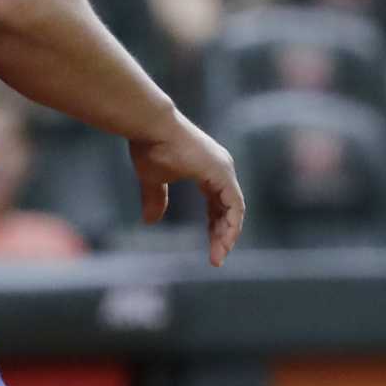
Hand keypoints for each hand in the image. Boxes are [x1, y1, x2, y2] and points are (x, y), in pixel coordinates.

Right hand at [129, 111, 243, 265]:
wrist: (150, 126)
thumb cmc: (150, 145)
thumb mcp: (153, 179)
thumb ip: (156, 200)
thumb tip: (150, 221)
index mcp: (208, 170)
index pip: (217, 204)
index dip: (215, 226)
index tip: (212, 248)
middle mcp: (221, 169)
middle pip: (227, 209)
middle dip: (221, 235)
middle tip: (216, 258)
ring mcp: (223, 169)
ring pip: (234, 210)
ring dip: (227, 235)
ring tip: (218, 256)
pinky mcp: (222, 173)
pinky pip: (235, 205)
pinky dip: (231, 225)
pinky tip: (225, 242)